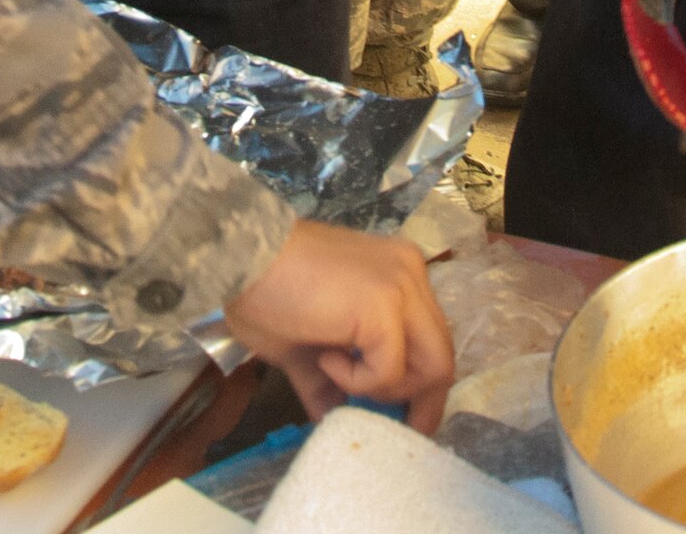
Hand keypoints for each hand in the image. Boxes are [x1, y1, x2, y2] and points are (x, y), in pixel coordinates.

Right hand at [224, 219, 453, 430]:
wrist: (242, 257)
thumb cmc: (266, 293)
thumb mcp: (308, 343)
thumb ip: (330, 380)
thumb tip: (333, 419)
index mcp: (400, 276)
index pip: (431, 340)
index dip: (421, 387)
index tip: (404, 421)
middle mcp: (412, 275)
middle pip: (443, 355)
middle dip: (422, 404)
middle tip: (389, 427)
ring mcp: (403, 286)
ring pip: (433, 365)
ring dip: (388, 391)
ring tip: (342, 377)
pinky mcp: (384, 305)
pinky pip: (390, 370)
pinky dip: (359, 382)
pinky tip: (327, 358)